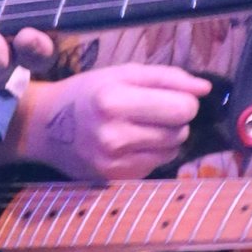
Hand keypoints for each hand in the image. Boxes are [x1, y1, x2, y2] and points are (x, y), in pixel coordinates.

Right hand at [12, 61, 212, 183]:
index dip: (185, 100)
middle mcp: (113, 133)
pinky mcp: (116, 178)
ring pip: (172, 149)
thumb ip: (166, 78)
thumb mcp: (121, 73)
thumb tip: (205, 89)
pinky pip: (156, 165)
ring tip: (141, 126)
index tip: (171, 96)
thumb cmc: (87, 93)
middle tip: (153, 111)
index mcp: (114, 99)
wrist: (46, 127)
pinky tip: (131, 143)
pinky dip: (152, 152)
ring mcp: (114, 161)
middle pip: (180, 130)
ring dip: (166, 137)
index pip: (182, 107)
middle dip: (175, 118)